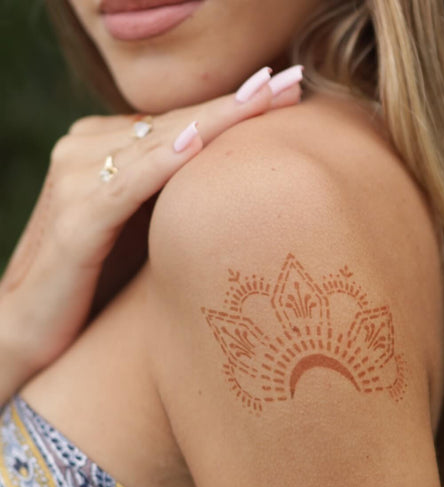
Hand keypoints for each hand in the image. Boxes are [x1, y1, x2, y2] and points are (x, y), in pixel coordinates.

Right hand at [0, 65, 302, 378]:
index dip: (234, 106)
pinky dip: (164, 163)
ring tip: (268, 98)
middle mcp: (85, 149)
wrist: (34, 327)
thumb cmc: (98, 277)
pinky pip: (129, 183)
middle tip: (291, 83)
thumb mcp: (141, 225)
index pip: (180, 119)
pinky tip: (197, 144)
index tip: (285, 92)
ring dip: (217, 120)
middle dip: (238, 103)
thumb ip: (171, 193)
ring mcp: (76, 178)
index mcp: (104, 146)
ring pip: (159, 140)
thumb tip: (234, 181)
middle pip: (177, 121)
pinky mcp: (75, 217)